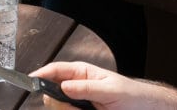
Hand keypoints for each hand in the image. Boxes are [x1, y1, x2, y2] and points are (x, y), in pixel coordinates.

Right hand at [33, 61, 176, 109]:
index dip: (41, 74)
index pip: (56, 70)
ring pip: (60, 106)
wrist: (147, 109)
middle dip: (56, 100)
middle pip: (53, 92)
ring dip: (67, 109)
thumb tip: (64, 86)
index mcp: (83, 73)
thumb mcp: (110, 90)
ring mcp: (79, 102)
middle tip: (69, 106)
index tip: (30, 81)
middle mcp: (77, 87)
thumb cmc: (133, 95)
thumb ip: (87, 88)